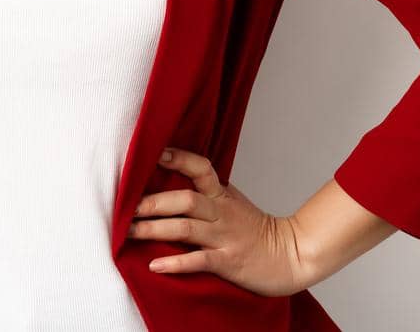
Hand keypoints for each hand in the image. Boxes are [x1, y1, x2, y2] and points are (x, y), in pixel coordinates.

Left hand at [128, 146, 311, 296]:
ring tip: (130, 232)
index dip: (179, 159)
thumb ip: (208, 194)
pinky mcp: (227, 262)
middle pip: (186, 200)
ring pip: (185, 228)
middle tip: (128, 207)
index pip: (201, 168)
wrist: (291, 255)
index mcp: (222, 195)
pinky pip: (198, 260)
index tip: (156, 154)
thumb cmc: (256, 230)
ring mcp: (224, 238)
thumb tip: (172, 182)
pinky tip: (155, 265)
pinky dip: (175, 263)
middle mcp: (221, 213)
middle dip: (154, 203)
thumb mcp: (233, 203)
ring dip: (155, 229)